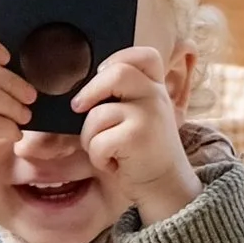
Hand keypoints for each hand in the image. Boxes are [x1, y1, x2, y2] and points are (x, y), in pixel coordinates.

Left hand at [72, 45, 197, 221]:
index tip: (102, 72)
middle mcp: (156, 97)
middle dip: (89, 92)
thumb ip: (120, 100)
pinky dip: (99, 157)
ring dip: (91, 138)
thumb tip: (77, 95)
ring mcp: (149, 116)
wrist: (165, 186)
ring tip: (108, 151)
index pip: (145, 56)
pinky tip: (115, 164)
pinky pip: (98, 141)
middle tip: (78, 107)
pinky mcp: (137, 137)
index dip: (118, 58)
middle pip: (116, 74)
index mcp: (155, 88)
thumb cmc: (142, 152)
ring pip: (97, 115)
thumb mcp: (139, 118)